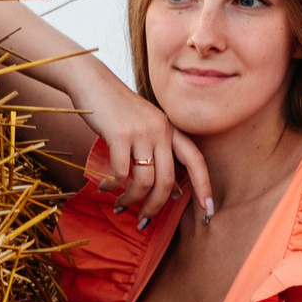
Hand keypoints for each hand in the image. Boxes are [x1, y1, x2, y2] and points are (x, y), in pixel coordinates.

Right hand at [76, 80, 212, 222]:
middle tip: (144, 220)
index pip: (195, 160)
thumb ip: (160, 156)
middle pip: (167, 180)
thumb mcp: (145, 129)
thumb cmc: (118, 110)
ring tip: (120, 204)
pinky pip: (121, 173)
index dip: (204, 186)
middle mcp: (161, 129)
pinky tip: (105, 187)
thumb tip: (174, 191)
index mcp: (170, 129)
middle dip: (156, 206)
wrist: (92, 81)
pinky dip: (112, 186)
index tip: (209, 211)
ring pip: (144, 181)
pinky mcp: (119, 134)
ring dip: (132, 199)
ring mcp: (141, 131)